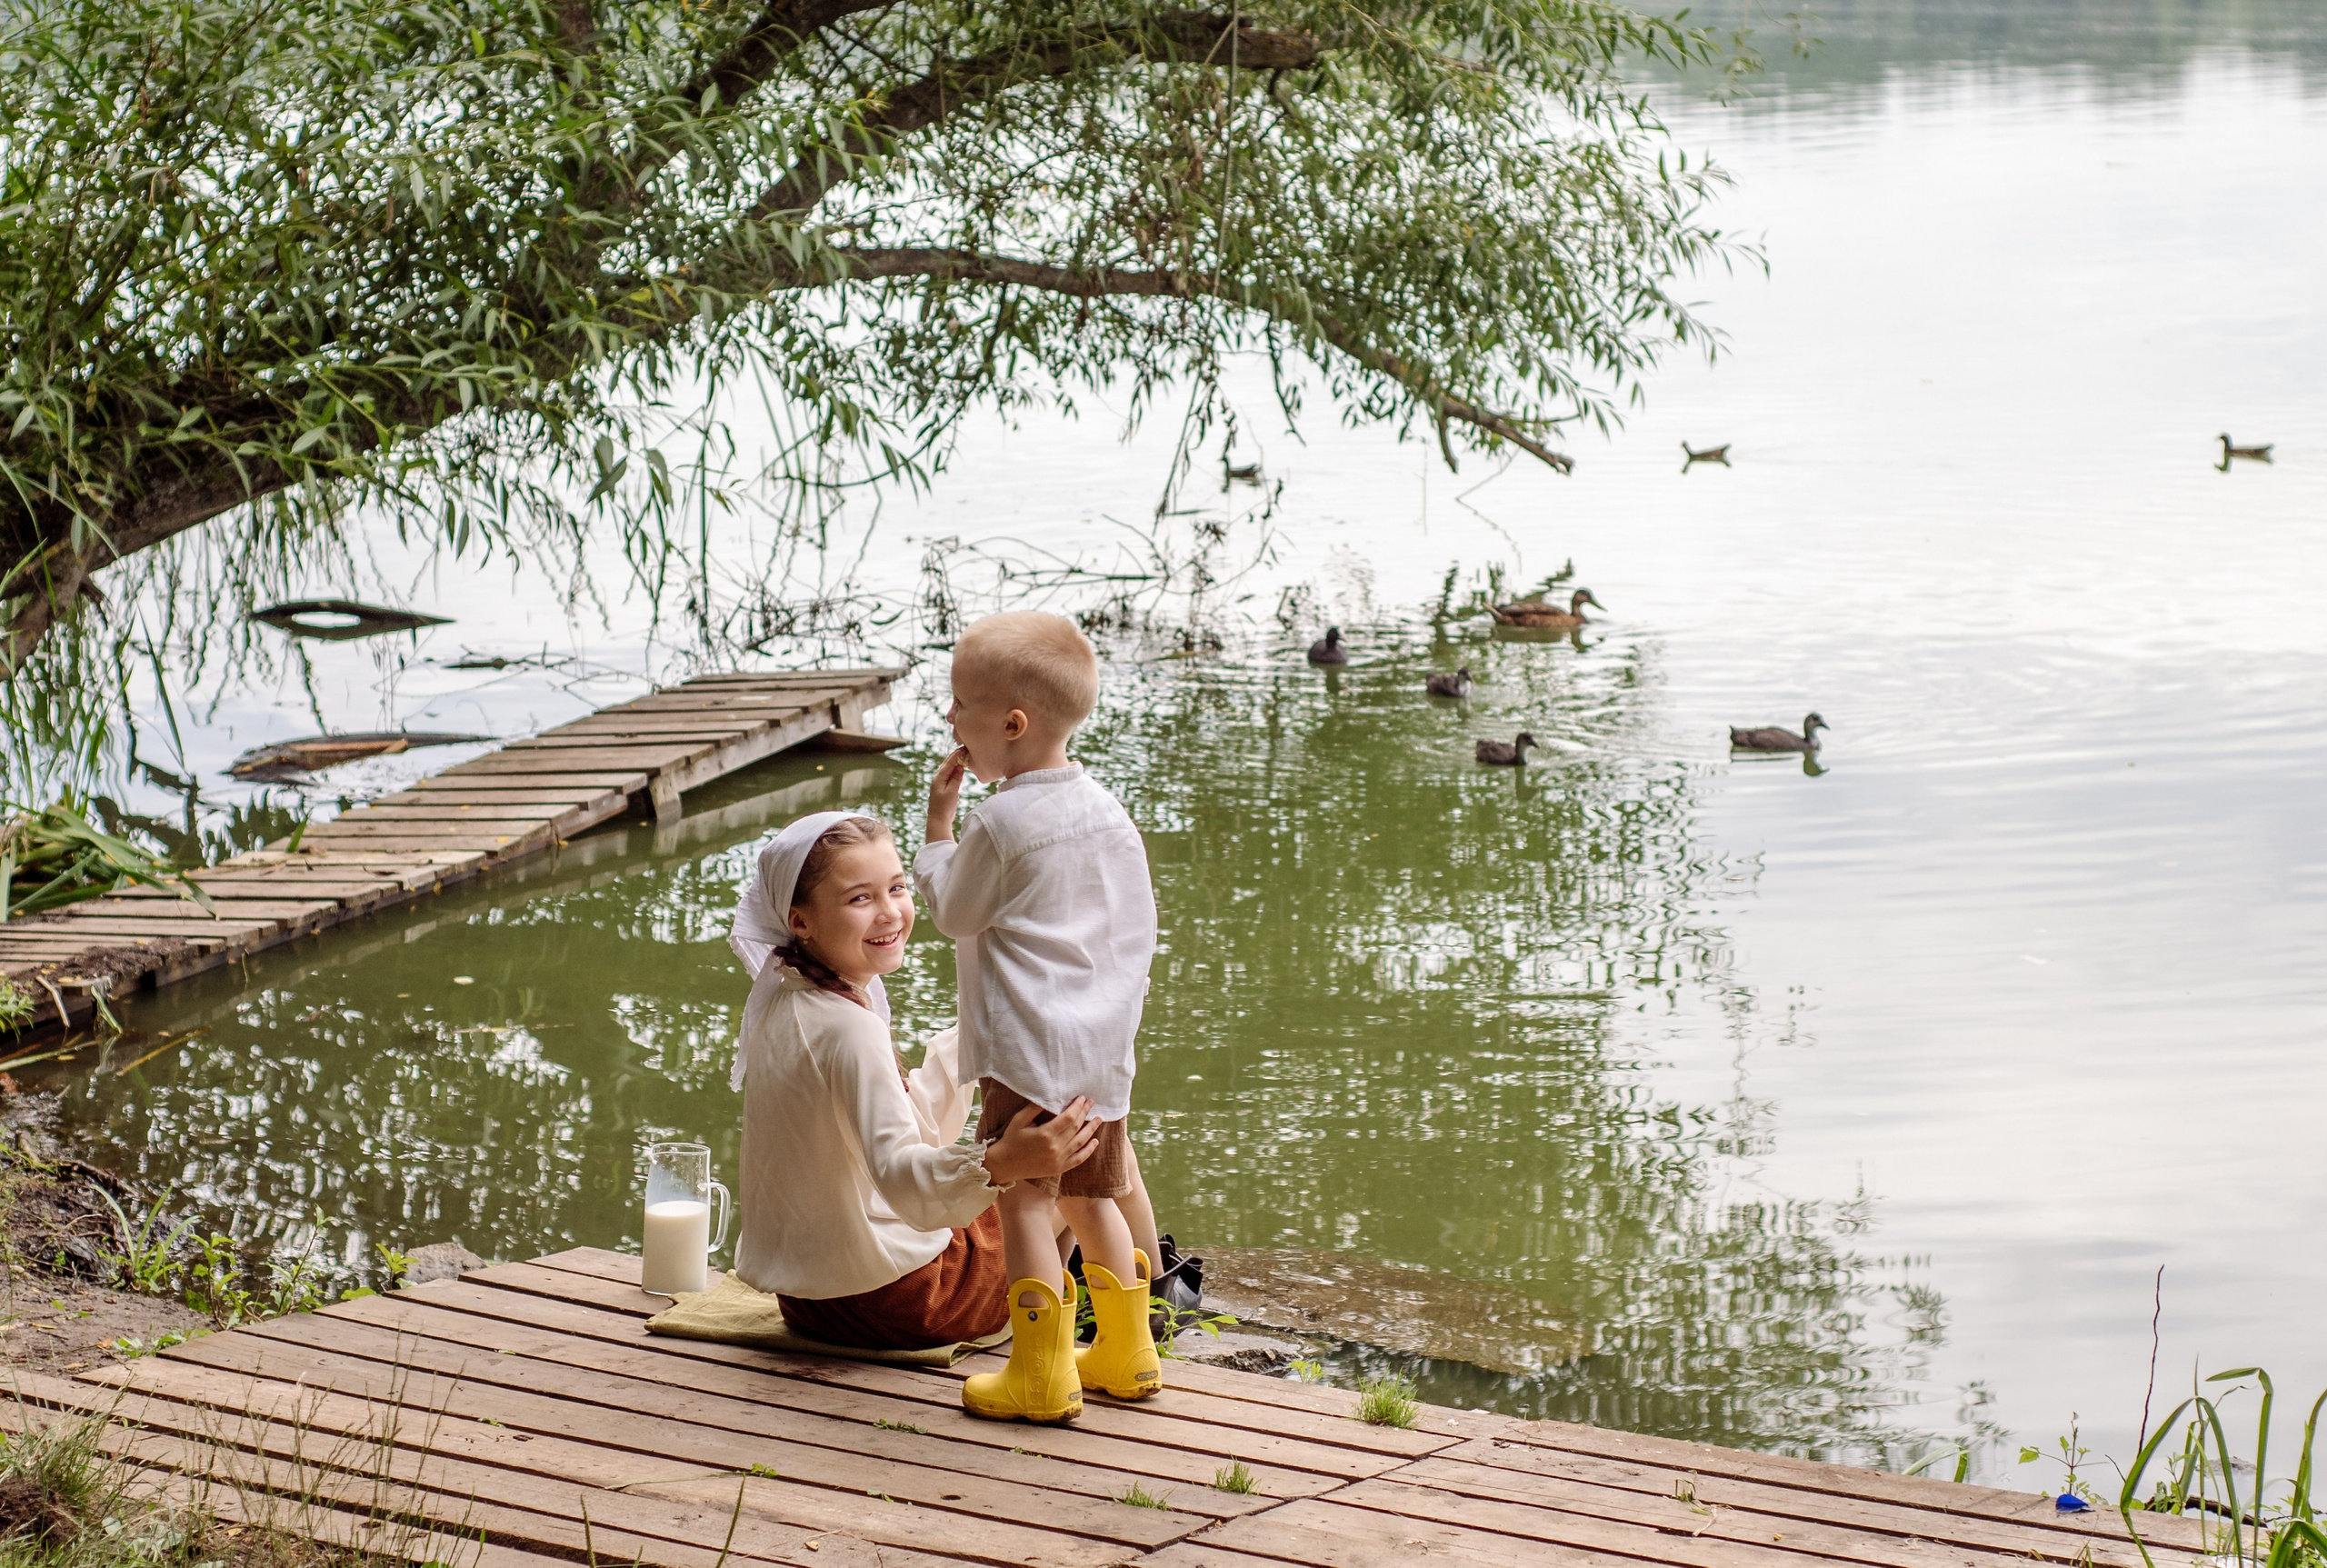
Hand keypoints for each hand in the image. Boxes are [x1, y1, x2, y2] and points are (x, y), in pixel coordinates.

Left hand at [925, 746, 968, 842]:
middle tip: (966, 748)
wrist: (938, 820)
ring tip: (965, 755)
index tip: (965, 748)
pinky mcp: (944, 787)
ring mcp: (940, 782)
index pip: (949, 762)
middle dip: (957, 755)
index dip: (957, 754)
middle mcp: (938, 778)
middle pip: (948, 763)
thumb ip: (956, 778)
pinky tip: (961, 767)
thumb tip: (960, 765)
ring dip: (956, 761)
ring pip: (949, 768)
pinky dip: (956, 769)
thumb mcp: (952, 792)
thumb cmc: (944, 807)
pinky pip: (950, 774)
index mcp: (938, 778)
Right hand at [983, 1096, 1098, 1184]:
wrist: (1004, 1164)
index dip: (1078, 1106)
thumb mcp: (1019, 1119)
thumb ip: (1035, 1107)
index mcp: (1045, 1134)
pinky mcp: (1059, 1169)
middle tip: (1092, 1102)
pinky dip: (1088, 1150)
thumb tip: (1051, 1096)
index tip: (1082, 1098)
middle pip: (1076, 1127)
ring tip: (1099, 1118)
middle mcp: (1054, 1147)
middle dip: (1085, 1113)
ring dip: (1091, 1129)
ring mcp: (1058, 1160)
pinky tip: (1095, 1141)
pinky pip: (1078, 1159)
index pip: (1069, 1117)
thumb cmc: (1010, 1139)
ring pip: (1080, 1142)